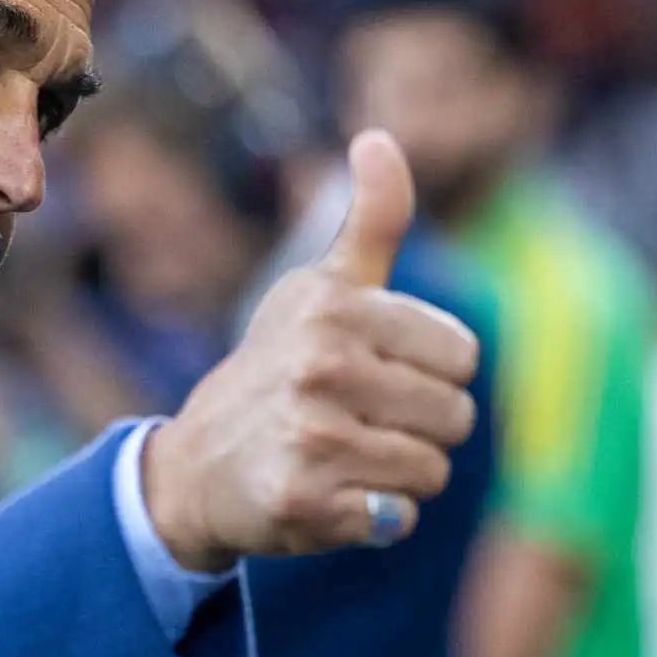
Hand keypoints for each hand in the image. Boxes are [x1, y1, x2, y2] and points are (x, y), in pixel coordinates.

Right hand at [142, 130, 479, 570]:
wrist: (195, 468)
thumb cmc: (275, 371)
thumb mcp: (318, 291)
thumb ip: (371, 222)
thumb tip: (379, 137)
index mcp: (332, 308)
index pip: (461, 355)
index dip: (428, 372)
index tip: (371, 373)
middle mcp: (318, 365)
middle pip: (454, 417)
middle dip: (415, 428)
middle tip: (350, 422)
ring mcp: (308, 434)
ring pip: (431, 470)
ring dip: (396, 475)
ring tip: (339, 458)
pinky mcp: (302, 499)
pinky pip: (397, 518)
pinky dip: (373, 518)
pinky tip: (327, 497)